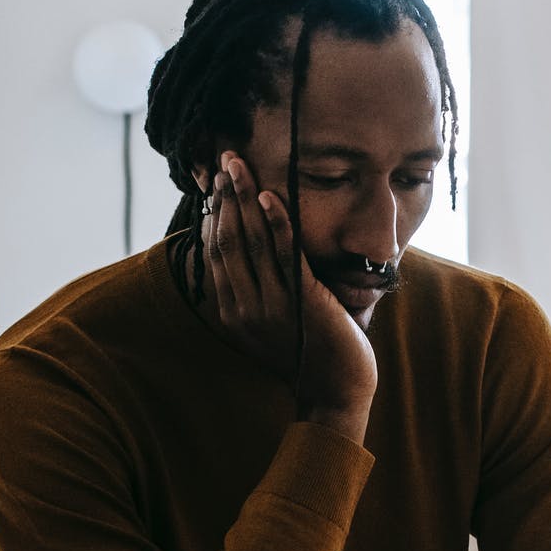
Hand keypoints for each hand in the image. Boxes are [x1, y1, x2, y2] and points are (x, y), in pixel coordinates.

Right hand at [202, 153, 376, 435]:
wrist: (336, 391)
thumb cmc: (309, 351)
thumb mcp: (271, 320)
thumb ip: (256, 288)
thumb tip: (250, 249)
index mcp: (231, 311)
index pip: (214, 252)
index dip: (213, 214)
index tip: (215, 183)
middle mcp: (243, 308)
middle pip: (226, 241)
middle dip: (224, 197)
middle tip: (224, 159)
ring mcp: (270, 307)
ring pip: (250, 242)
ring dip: (244, 198)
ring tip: (238, 165)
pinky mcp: (301, 303)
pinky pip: (285, 255)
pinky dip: (277, 222)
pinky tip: (270, 195)